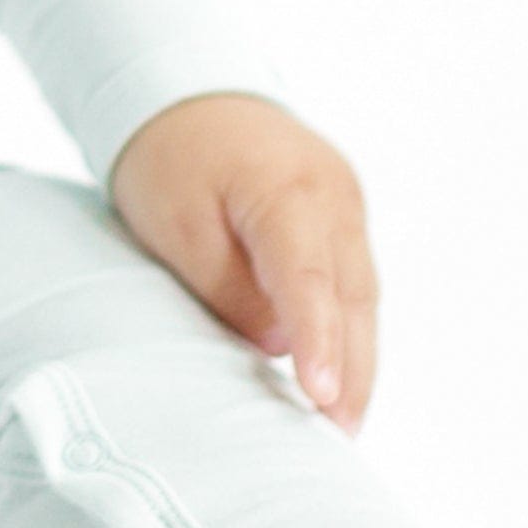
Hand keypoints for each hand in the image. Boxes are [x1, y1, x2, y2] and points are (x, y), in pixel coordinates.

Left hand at [107, 91, 379, 431]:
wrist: (184, 93)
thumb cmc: (168, 159)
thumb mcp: (176, 225)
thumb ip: (228, 288)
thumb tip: (278, 346)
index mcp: (288, 189)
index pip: (308, 279)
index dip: (317, 343)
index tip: (321, 399)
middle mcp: (333, 195)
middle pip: (350, 294)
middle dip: (352, 369)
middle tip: (343, 434)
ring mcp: (345, 202)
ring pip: (359, 291)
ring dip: (356, 356)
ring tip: (346, 422)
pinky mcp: (341, 214)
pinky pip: (350, 277)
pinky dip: (345, 325)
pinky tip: (340, 374)